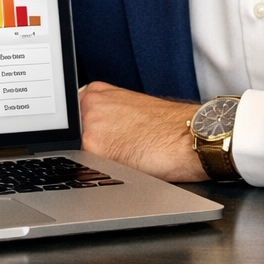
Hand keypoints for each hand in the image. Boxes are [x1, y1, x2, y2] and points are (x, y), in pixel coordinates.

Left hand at [79, 81, 206, 181]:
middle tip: (116, 152)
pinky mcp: (94, 148)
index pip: (71, 119)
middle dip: (87, 148)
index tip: (96, 143)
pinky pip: (86, 166)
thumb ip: (106, 116)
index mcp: (97, 92)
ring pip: (78, 151)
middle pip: (72, 136)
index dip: (83, 136)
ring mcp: (90, 125)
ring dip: (94, 160)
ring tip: (125, 158)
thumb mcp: (132, 112)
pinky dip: (100, 172)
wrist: (191, 137)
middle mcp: (90, 104)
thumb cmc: (170, 129)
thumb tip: (92, 133)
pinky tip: (124, 167)